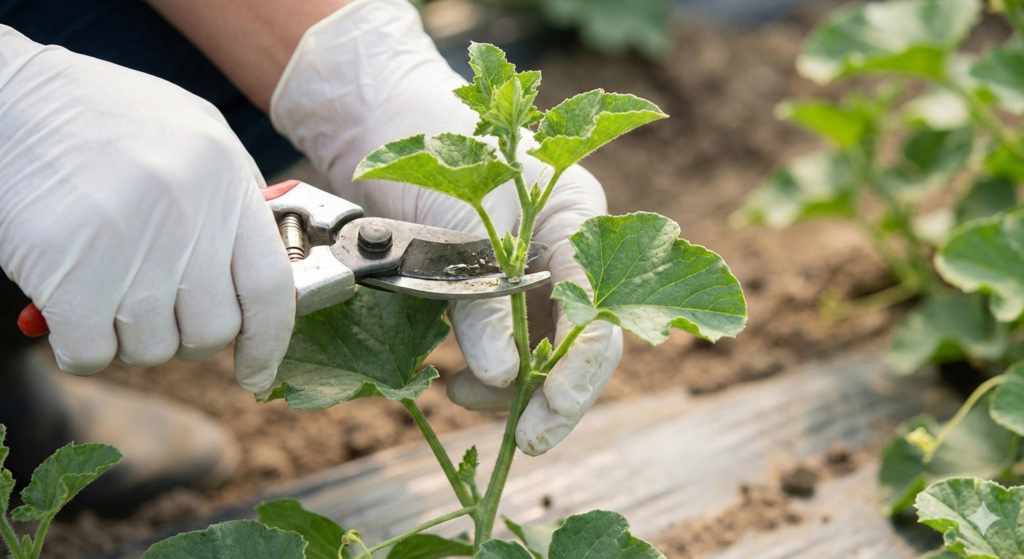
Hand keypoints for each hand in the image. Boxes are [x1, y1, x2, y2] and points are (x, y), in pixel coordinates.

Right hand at [0, 27, 294, 391]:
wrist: (12, 99)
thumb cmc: (110, 121)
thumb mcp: (199, 137)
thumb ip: (239, 205)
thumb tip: (273, 285)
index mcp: (224, 178)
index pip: (270, 287)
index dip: (268, 342)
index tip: (256, 372)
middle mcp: (185, 211)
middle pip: (212, 329)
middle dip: (189, 338)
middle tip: (159, 311)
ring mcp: (126, 241)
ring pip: (153, 348)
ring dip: (131, 340)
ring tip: (110, 293)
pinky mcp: (65, 269)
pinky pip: (92, 354)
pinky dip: (83, 348)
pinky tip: (71, 311)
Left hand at [270, 0, 622, 454]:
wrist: (379, 119)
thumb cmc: (430, 147)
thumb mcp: (457, 223)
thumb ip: (480, 300)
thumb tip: (502, 375)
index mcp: (580, 219)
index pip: (599, 311)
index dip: (578, 374)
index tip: (542, 421)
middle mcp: (566, 248)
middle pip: (581, 337)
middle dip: (552, 391)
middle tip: (523, 439)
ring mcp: (533, 268)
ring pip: (543, 347)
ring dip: (512, 384)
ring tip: (465, 395)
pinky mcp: (495, 284)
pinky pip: (505, 339)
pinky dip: (487, 368)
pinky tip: (459, 380)